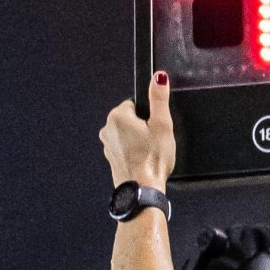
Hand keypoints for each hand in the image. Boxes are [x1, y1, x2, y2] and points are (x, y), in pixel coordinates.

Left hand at [101, 73, 174, 189]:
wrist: (142, 191)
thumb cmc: (152, 161)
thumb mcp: (162, 124)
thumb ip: (159, 98)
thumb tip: (158, 77)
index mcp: (117, 116)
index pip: (136, 104)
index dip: (149, 115)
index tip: (154, 127)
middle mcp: (107, 129)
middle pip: (132, 118)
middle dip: (144, 127)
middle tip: (153, 141)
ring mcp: (107, 146)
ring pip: (128, 134)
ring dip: (139, 140)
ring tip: (149, 152)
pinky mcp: (111, 159)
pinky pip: (125, 148)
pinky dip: (134, 152)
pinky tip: (143, 160)